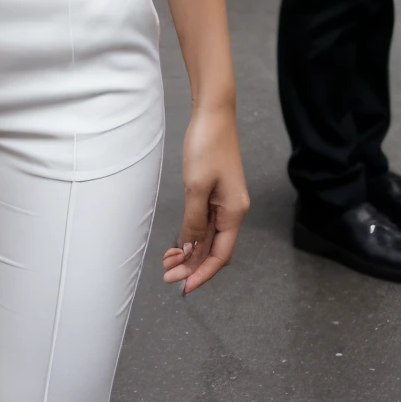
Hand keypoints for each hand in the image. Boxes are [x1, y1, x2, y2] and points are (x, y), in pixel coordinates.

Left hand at [162, 105, 248, 295]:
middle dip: (191, 265)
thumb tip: (191, 249)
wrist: (213, 114)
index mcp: (233, 212)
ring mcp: (225, 201)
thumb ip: (194, 221)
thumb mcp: (196, 186)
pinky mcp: (216, 191)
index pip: (220, 255)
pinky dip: (191, 234)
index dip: (203, 273)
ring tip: (168, 262)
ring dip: (189, 252)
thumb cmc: (207, 146)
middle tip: (167, 276)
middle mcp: (232, 210)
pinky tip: (177, 241)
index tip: (184, 287)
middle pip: (213, 248)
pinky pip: (205, 222)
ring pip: (208, 237)